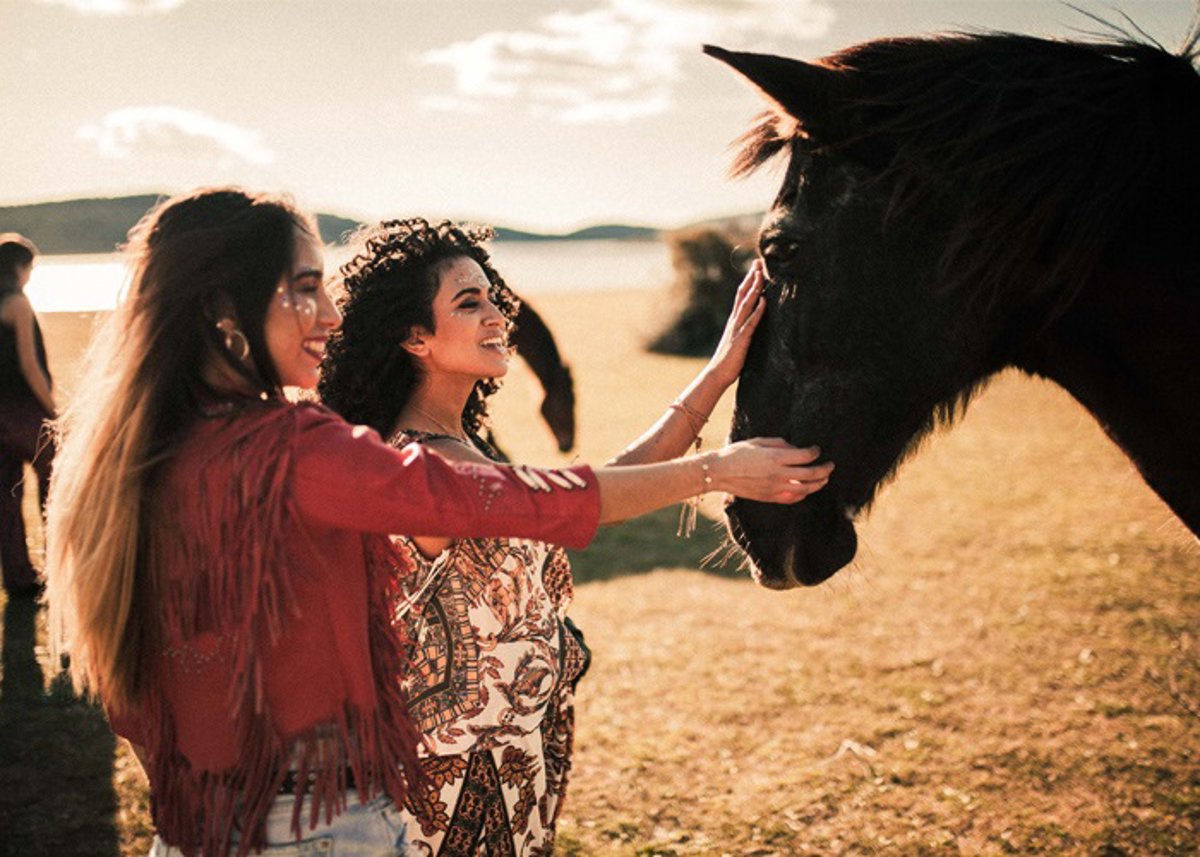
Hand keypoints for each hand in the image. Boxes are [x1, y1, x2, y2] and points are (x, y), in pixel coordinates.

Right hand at [706, 259, 765, 387]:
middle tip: (758, 262)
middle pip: (742, 294)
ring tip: (762, 275)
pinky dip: (758, 311)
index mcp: (734, 321)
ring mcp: (737, 329)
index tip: (755, 268)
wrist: (716, 375)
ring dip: (754, 289)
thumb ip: (742, 331)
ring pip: (746, 304)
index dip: (748, 281)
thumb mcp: (737, 342)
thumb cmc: (727, 361)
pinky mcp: (742, 339)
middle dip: (751, 278)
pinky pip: (751, 322)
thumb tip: (750, 325)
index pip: (741, 296)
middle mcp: (734, 321)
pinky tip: (764, 301)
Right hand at [706, 437, 832, 503]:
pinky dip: (803, 495)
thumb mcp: (758, 441)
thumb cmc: (737, 453)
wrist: (719, 472)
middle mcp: (778, 474)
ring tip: (824, 479)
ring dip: (818, 484)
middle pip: (811, 474)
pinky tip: (806, 490)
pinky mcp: (770, 497)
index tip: (817, 449)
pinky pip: (793, 499)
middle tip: (830, 465)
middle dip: (825, 469)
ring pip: (805, 489)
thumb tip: (795, 448)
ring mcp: (775, 488)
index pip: (806, 456)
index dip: (815, 452)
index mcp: (776, 457)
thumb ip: (779, 444)